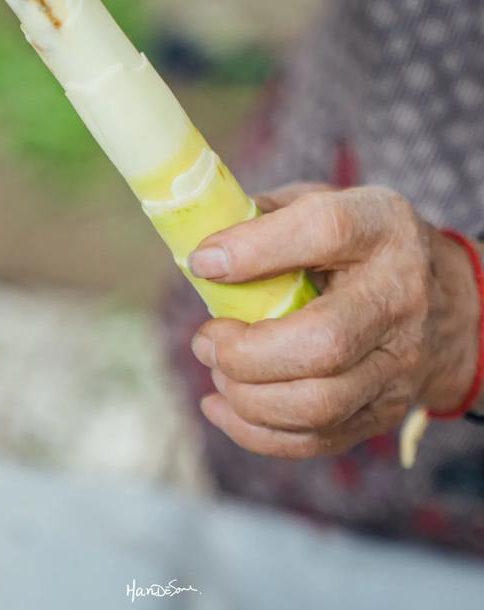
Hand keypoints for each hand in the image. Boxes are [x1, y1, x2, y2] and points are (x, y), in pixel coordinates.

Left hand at [188, 185, 480, 458]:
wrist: (444, 303)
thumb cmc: (359, 247)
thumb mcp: (324, 204)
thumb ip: (264, 217)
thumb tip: (199, 248)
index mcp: (380, 227)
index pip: (325, 231)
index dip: (256, 249)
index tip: (204, 263)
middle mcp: (399, 296)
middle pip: (323, 342)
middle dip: (246, 352)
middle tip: (206, 340)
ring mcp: (397, 362)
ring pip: (318, 404)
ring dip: (247, 396)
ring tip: (217, 370)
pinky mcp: (385, 411)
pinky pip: (316, 439)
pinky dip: (257, 432)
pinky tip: (224, 405)